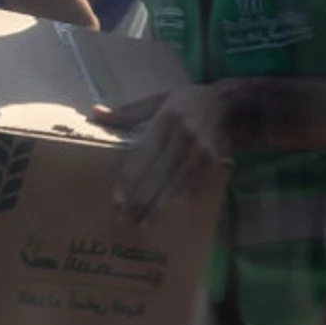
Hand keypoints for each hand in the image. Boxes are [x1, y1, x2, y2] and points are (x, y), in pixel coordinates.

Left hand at [91, 86, 229, 224]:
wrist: (230, 106)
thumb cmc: (188, 102)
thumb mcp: (159, 99)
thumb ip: (129, 111)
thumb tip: (95, 114)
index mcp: (168, 117)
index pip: (145, 152)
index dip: (131, 177)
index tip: (117, 197)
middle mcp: (186, 136)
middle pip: (159, 174)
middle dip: (141, 200)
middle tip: (124, 218)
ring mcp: (202, 153)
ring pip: (176, 186)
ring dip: (158, 208)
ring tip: (141, 224)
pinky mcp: (212, 165)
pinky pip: (191, 188)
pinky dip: (177, 203)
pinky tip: (164, 216)